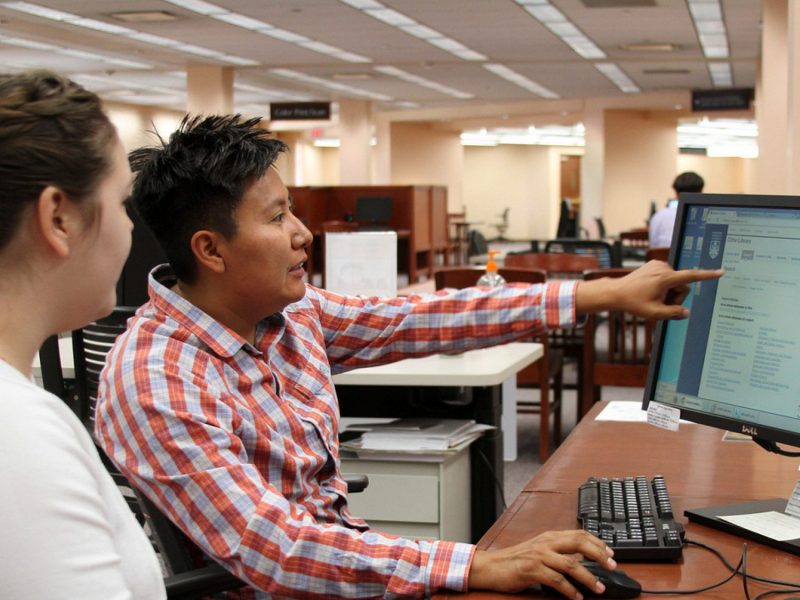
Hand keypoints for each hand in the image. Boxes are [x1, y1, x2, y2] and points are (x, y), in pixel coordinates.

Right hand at [467, 529, 615, 597]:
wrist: (491, 566)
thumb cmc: (515, 561)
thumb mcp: (539, 551)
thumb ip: (558, 553)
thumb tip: (582, 562)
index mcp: (549, 537)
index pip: (579, 534)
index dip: (598, 543)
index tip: (611, 554)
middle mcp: (546, 543)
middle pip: (579, 543)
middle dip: (599, 555)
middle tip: (612, 566)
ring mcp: (539, 555)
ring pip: (570, 564)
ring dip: (588, 577)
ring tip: (599, 588)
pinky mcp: (532, 570)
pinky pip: (556, 580)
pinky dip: (570, 590)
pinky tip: (577, 597)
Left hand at [575, 260, 723, 319]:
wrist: (616, 292)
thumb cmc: (633, 302)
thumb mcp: (654, 313)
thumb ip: (673, 314)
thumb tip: (686, 312)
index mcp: (665, 278)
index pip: (691, 276)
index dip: (707, 275)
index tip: (721, 271)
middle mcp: (663, 268)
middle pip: (682, 285)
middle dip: (676, 296)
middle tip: (660, 303)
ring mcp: (658, 265)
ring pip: (675, 281)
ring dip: (669, 291)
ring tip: (653, 296)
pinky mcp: (654, 265)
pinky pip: (667, 277)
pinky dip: (664, 285)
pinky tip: (650, 290)